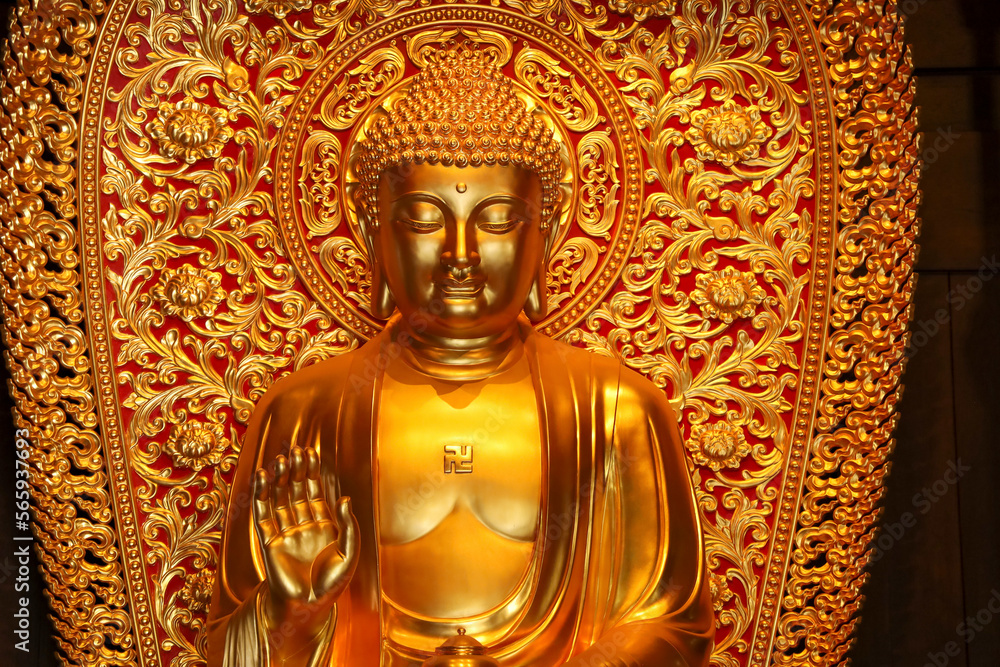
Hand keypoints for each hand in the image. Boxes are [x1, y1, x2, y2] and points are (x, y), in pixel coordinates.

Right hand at [252, 445, 358, 630]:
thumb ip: (348, 525)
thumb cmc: (332, 584)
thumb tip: (344, 497)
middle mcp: (304, 524)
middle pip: (297, 490)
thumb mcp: (349, 552)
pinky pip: (263, 514)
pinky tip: (263, 478)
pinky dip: (262, 496)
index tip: (310, 453)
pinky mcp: (268, 541)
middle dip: (296, 471)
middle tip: (295, 450)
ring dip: (279, 479)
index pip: (316, 492)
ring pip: (280, 498)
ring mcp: (285, 532)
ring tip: (280, 460)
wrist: (308, 608)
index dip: (312, 473)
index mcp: (325, 524)